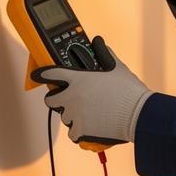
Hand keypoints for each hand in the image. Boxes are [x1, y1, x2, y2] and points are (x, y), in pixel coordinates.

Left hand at [31, 37, 152, 146]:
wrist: (138, 115)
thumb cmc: (129, 90)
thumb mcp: (117, 67)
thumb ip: (104, 54)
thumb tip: (99, 42)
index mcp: (78, 79)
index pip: (52, 74)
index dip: (42, 74)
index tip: (37, 75)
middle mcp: (72, 97)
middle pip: (51, 100)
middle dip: (58, 99)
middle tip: (70, 99)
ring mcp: (75, 115)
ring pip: (65, 117)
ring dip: (73, 115)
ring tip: (90, 114)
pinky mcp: (80, 131)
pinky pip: (73, 133)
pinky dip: (80, 131)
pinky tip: (91, 127)